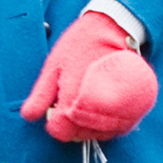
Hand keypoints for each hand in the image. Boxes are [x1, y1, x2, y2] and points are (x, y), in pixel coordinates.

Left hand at [20, 11, 159, 142]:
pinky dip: (109, 124)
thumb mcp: (53, 65)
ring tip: (84, 108)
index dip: (55, 125)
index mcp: (71, 99)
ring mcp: (116, 108)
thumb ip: (41, 94)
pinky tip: (101, 110)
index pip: (61, 131)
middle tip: (69, 108)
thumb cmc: (79, 44)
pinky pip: (121, 127)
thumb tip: (29, 116)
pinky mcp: (132, 105)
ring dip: (91, 126)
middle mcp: (94, 107)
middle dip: (72, 126)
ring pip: (101, 134)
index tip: (55, 113)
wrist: (111, 27)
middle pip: (80, 135)